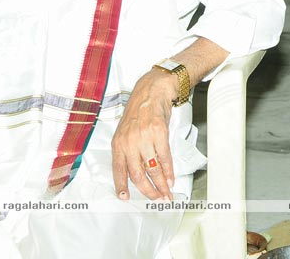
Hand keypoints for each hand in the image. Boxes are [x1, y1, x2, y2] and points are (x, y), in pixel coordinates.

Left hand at [111, 69, 179, 201]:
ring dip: (161, 184)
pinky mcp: (159, 133)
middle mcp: (129, 141)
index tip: (125, 197)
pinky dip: (169, 171)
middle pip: (138, 174)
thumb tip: (135, 173)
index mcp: (118, 143)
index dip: (122, 186)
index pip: (118, 170)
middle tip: (155, 198)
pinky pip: (165, 158)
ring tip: (166, 193)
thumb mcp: (126, 131)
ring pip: (153, 169)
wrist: (152, 91)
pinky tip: (171, 179)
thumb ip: (128, 151)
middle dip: (148, 190)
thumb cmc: (139, 111)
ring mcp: (144, 137)